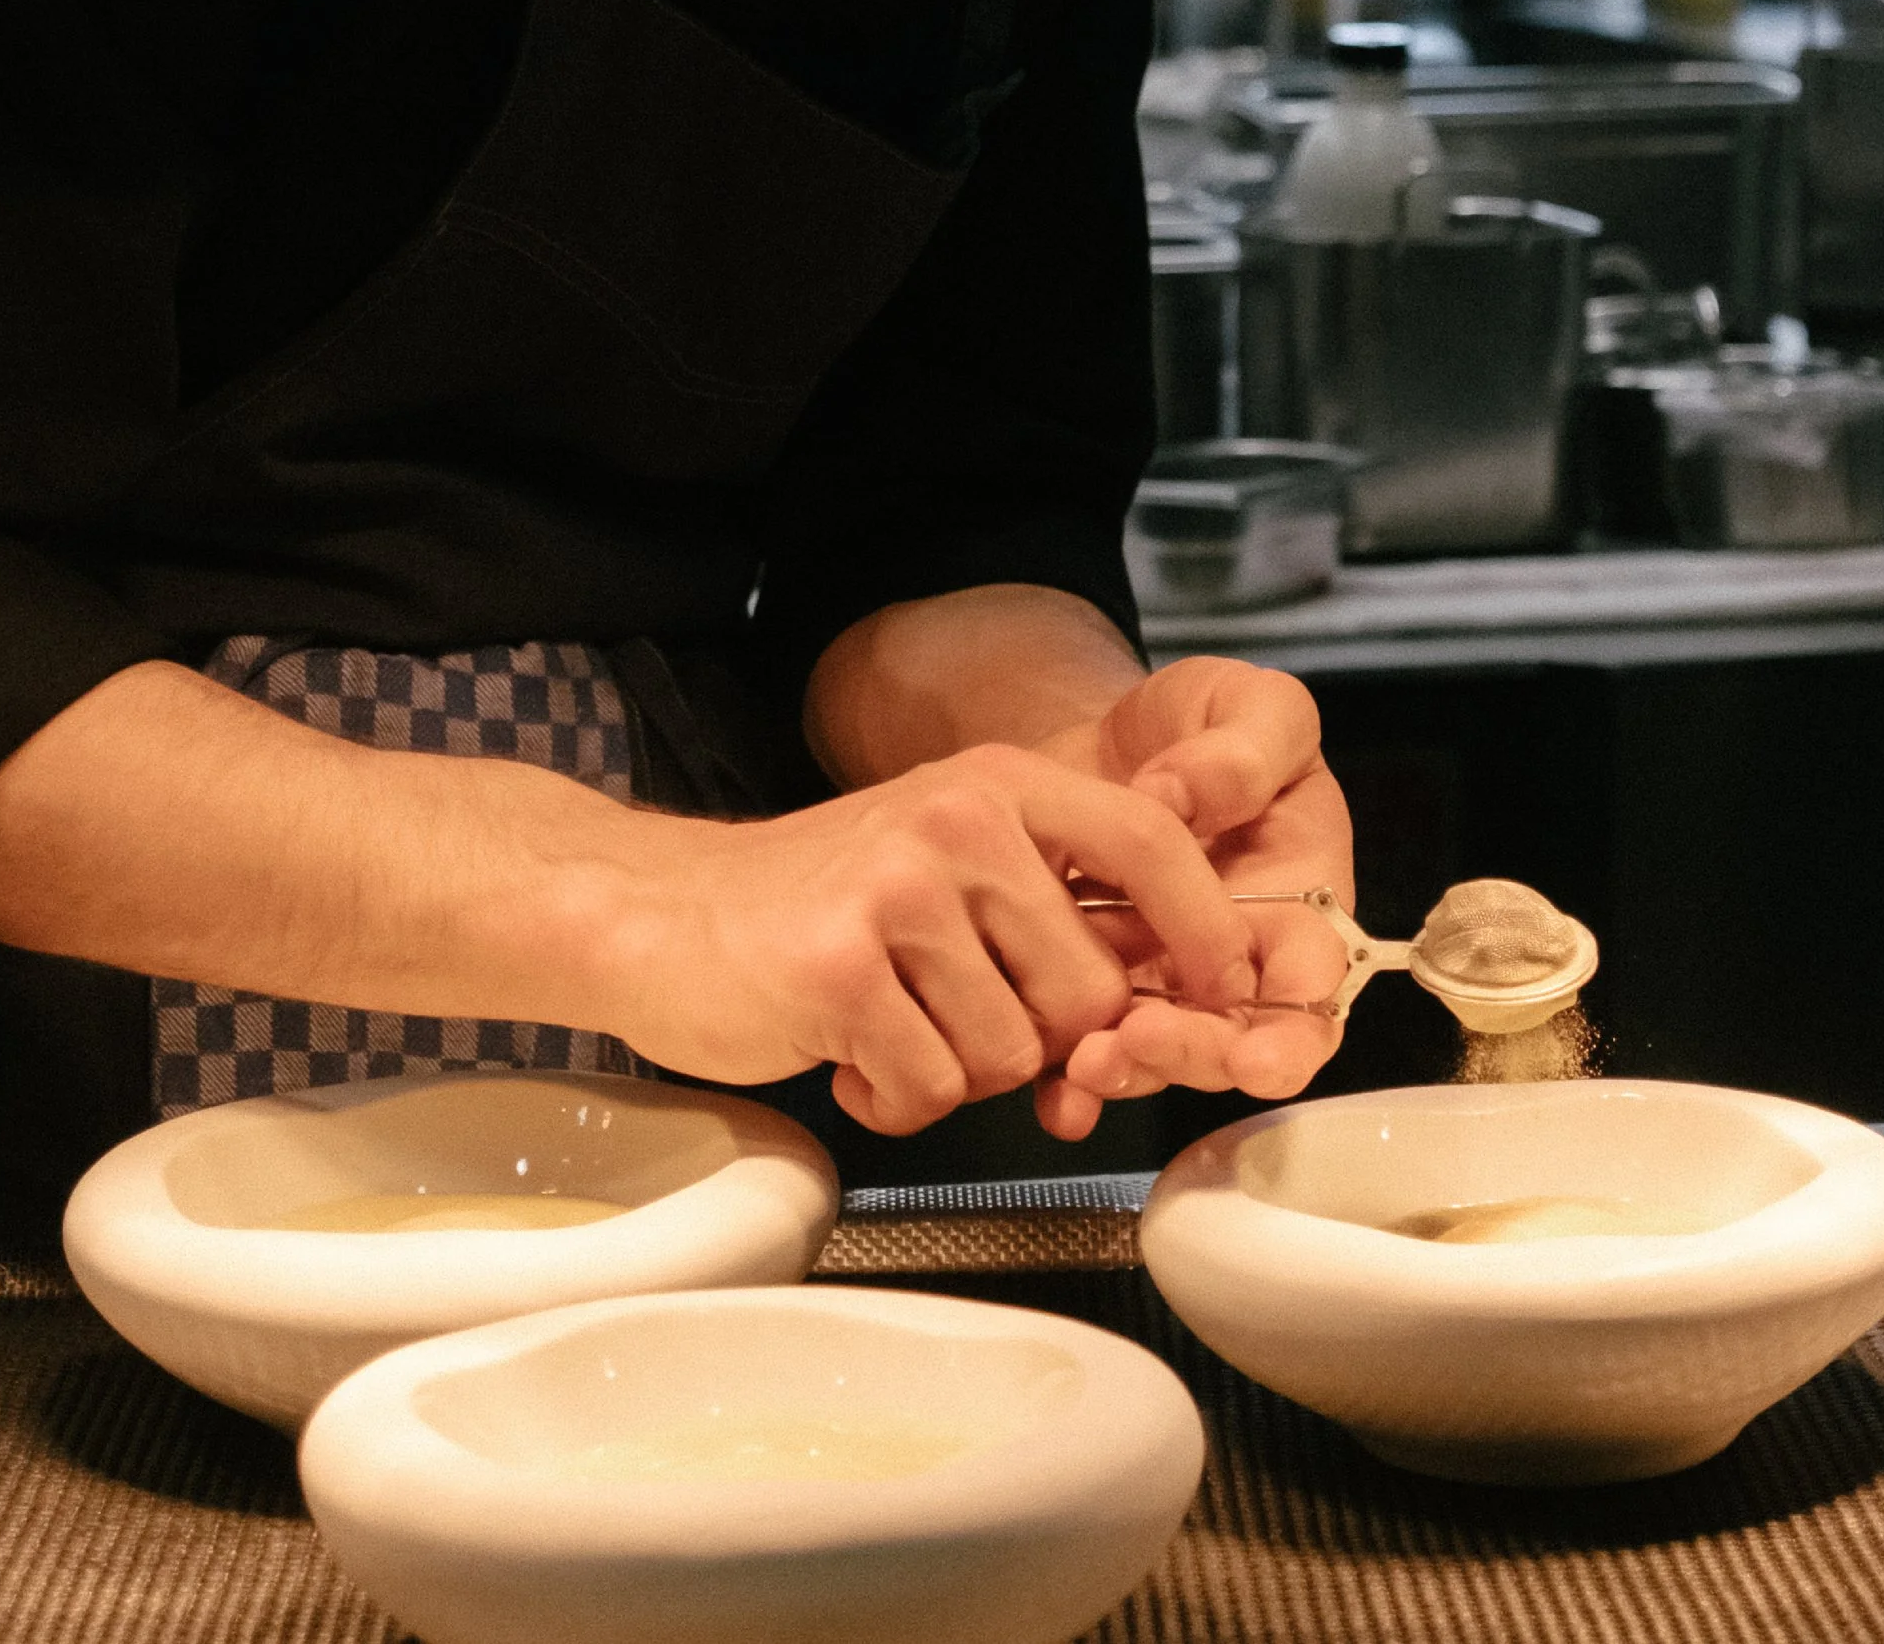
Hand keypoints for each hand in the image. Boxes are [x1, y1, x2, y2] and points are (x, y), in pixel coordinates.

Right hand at [620, 744, 1260, 1134]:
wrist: (661, 912)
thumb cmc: (820, 904)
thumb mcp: (949, 862)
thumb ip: (1050, 914)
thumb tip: (1165, 1004)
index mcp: (1001, 784)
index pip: (1154, 844)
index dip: (1205, 931)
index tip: (1222, 993)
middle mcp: (960, 820)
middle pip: (1089, 992)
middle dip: (1039, 1045)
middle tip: (963, 1026)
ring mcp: (900, 890)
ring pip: (1010, 1055)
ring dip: (957, 1075)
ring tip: (894, 1027)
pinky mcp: (841, 969)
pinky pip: (930, 1089)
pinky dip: (894, 1100)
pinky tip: (850, 1054)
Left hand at [1028, 657, 1352, 1136]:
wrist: (1106, 738)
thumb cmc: (1198, 724)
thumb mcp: (1245, 702)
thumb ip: (1245, 747)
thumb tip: (1183, 798)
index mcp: (1298, 899)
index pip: (1310, 983)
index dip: (1291, 1031)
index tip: (1255, 1056)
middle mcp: (1237, 962)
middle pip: (1234, 1038)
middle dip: (1194, 1054)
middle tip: (1141, 1040)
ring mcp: (1163, 983)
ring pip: (1160, 1055)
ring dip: (1128, 1069)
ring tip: (1085, 1060)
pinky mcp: (1094, 989)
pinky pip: (1087, 1049)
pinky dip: (1068, 1080)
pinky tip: (1052, 1089)